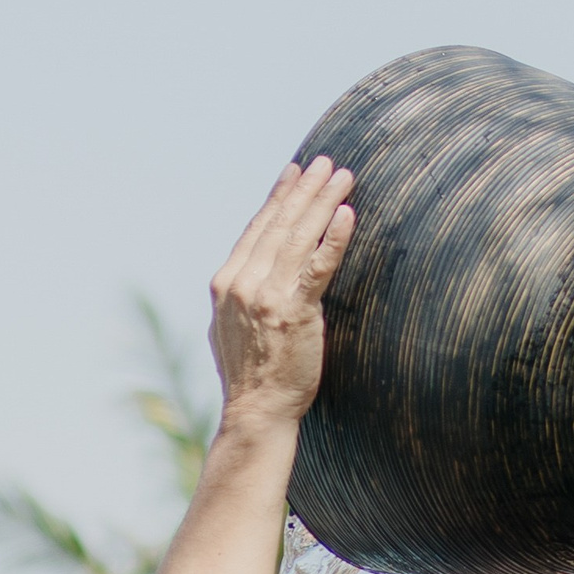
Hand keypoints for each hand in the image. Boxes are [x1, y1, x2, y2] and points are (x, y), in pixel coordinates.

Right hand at [208, 156, 355, 429]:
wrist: (256, 410)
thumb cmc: (249, 375)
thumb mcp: (228, 327)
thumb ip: (238, 296)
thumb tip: (245, 276)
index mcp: (226, 282)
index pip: (257, 228)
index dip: (279, 197)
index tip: (295, 172)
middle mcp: (242, 283)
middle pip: (279, 224)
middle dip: (305, 189)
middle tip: (326, 162)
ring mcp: (266, 296)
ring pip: (299, 237)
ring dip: (323, 202)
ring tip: (342, 177)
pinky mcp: (293, 311)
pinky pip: (318, 266)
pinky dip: (334, 237)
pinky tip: (347, 214)